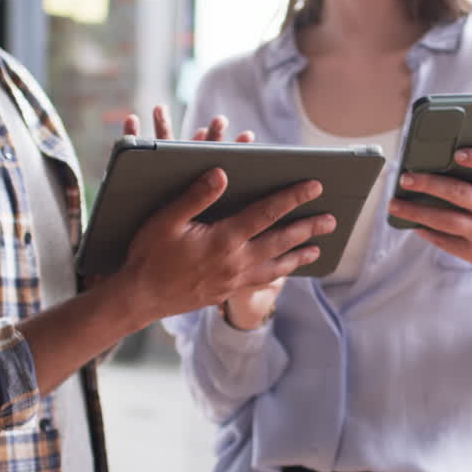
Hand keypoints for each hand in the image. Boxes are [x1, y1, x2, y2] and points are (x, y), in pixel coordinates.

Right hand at [108, 107, 334, 321]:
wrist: (140, 298)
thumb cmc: (149, 255)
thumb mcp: (166, 220)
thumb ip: (196, 196)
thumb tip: (222, 172)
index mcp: (224, 239)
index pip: (267, 213)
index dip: (293, 197)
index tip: (315, 185)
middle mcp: (236, 262)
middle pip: (282, 241)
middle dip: (308, 228)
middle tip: (332, 219)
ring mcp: (234, 280)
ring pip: (276, 265)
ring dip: (299, 254)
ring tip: (318, 247)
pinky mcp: (227, 291)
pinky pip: (262, 281)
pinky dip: (279, 273)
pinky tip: (285, 269)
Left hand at [387, 148, 471, 288]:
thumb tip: (431, 166)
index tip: (457, 153)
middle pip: (458, 193)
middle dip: (428, 184)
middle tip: (405, 178)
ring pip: (444, 220)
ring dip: (415, 211)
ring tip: (394, 205)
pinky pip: (443, 240)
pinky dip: (424, 230)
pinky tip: (411, 222)